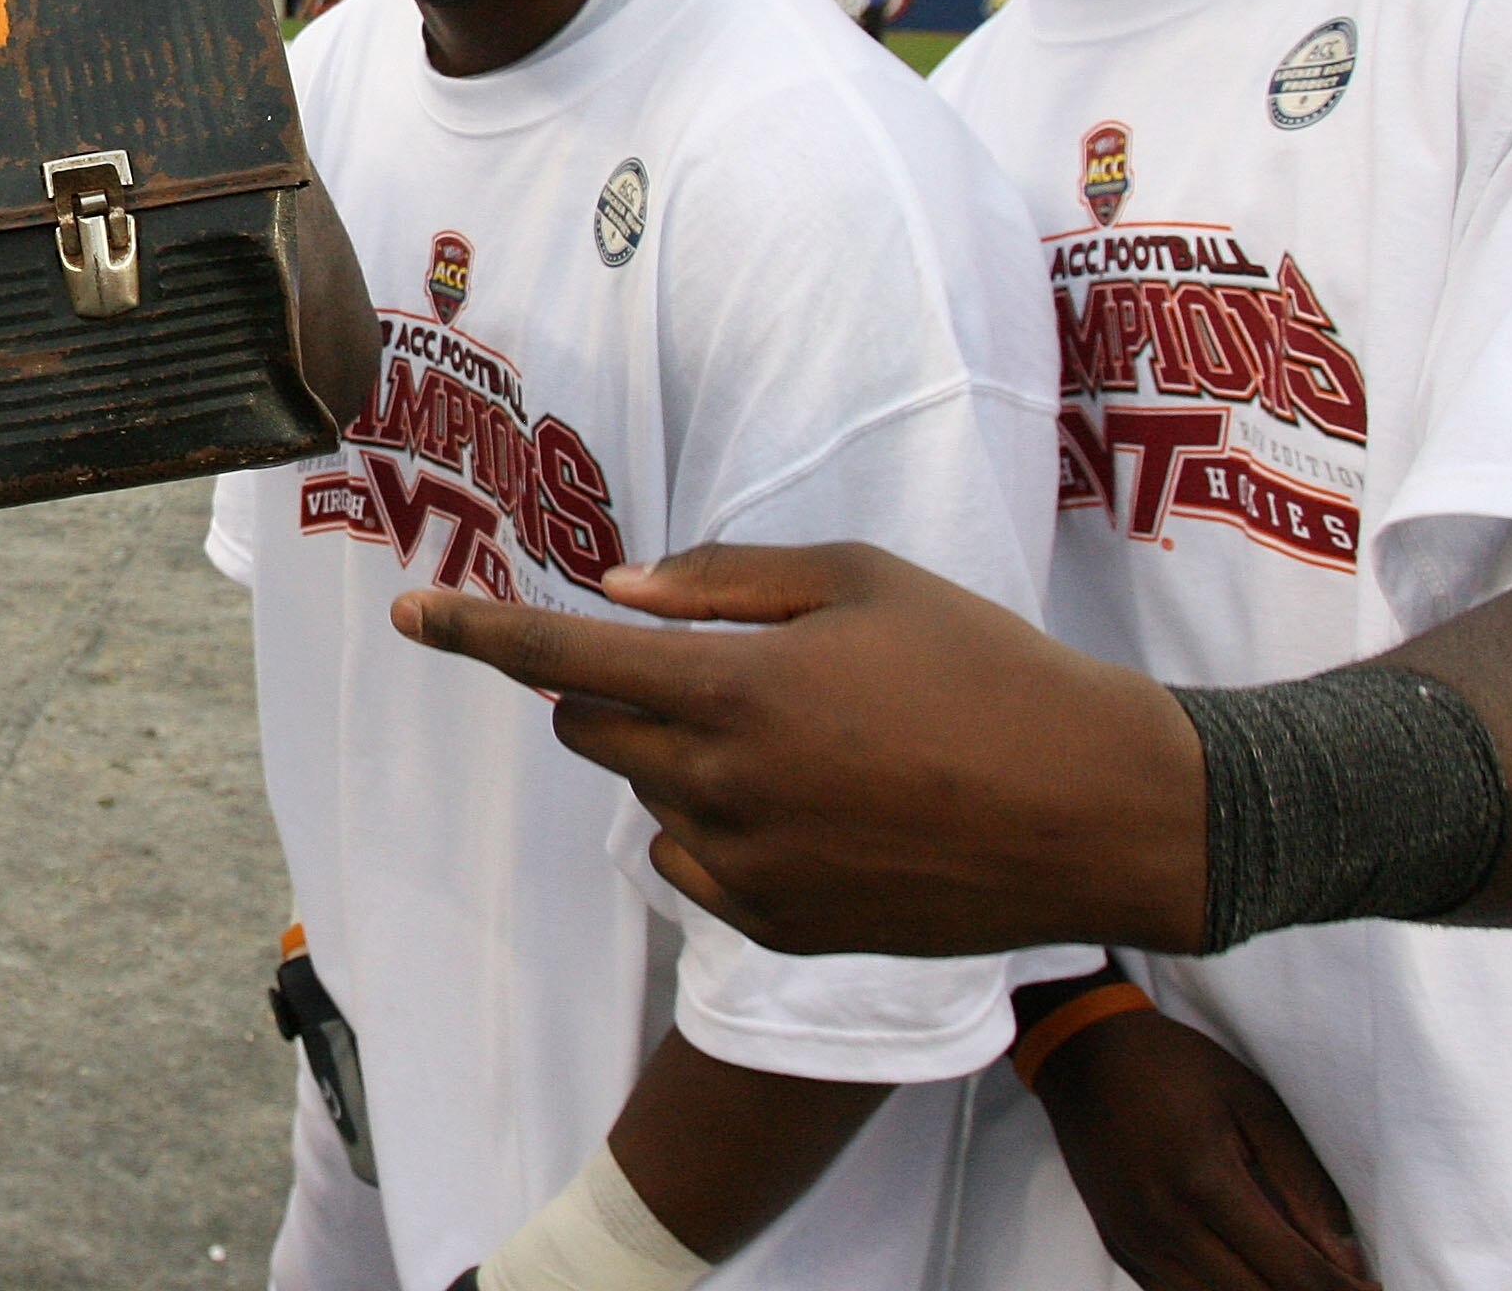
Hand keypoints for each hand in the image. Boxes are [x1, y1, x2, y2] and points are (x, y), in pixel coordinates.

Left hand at [393, 541, 1207, 956]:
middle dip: (617, 689)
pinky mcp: (780, 929)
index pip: (564, 654)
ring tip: (810, 741)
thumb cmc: (986, 669)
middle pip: (596, 727)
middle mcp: (724, 783)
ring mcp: (750, 868)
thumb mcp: (862, 581)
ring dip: (684, 760)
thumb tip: (622, 593)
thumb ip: (727, 582)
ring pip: (650, 797)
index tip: (410, 613)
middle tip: (718, 669)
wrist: (1100, 810)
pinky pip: (692, 868)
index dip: (477, 632)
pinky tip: (815, 809)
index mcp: (738, 687)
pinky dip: (717, 831)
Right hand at [1034, 1009, 1372, 1290]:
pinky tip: (1252, 1276)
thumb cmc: (1175, 1067)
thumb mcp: (1253, 1104)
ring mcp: (1134, 1242)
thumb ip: (1303, 1184)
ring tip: (1299, 1280)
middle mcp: (1162, 1223)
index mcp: (1203, 1180)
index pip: (1295, 1273)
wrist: (1079, 1052)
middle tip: (1349, 1289)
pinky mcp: (1119, 1248)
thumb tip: (1348, 1263)